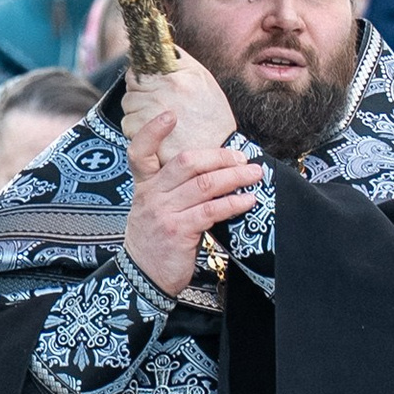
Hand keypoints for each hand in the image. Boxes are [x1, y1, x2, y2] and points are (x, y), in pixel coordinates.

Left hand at [122, 57, 233, 167]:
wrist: (217, 153)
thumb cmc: (213, 119)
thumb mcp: (205, 81)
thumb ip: (182, 62)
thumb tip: (165, 46)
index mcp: (178, 75)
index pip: (143, 66)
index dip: (142, 75)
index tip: (146, 83)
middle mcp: (163, 90)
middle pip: (132, 83)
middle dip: (139, 92)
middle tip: (154, 105)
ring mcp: (152, 110)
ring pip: (128, 103)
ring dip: (137, 111)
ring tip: (156, 121)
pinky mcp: (145, 132)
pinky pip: (128, 124)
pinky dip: (136, 130)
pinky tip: (154, 134)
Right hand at [122, 142, 257, 295]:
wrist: (142, 279)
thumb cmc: (155, 243)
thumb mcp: (154, 211)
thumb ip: (174, 191)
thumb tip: (214, 174)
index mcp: (144, 187)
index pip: (139, 152)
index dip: (153, 131)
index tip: (170, 115)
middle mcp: (151, 196)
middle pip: (187, 163)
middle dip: (220, 157)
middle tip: (243, 158)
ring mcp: (164, 213)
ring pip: (205, 184)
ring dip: (235, 177)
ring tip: (255, 175)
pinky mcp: (179, 231)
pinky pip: (212, 210)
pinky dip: (234, 203)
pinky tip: (248, 200)